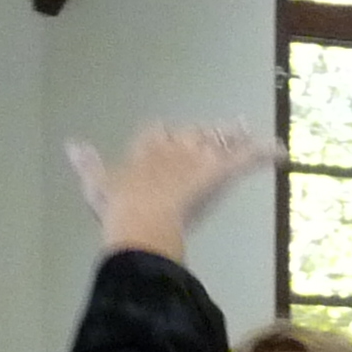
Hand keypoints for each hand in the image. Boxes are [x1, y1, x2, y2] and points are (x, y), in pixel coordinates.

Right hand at [70, 122, 268, 263]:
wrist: (141, 220)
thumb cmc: (117, 208)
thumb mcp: (96, 185)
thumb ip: (86, 163)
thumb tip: (70, 144)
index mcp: (145, 149)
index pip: (160, 131)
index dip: (168, 135)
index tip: (172, 136)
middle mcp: (174, 147)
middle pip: (195, 133)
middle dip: (206, 135)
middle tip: (219, 134)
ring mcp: (199, 158)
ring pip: (220, 142)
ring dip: (233, 138)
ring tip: (246, 133)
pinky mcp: (220, 170)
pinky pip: (247, 158)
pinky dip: (265, 153)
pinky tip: (281, 151)